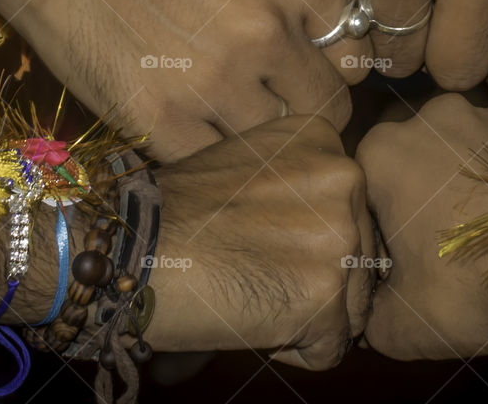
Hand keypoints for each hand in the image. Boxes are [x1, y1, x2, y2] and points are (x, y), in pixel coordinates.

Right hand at [145, 115, 376, 368]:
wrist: (128, 249)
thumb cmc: (175, 211)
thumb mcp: (250, 163)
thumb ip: (303, 181)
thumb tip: (345, 227)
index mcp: (324, 138)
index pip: (351, 207)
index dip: (308, 236)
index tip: (260, 237)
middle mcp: (344, 177)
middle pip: (359, 255)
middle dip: (315, 277)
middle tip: (253, 270)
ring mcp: (339, 236)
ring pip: (353, 302)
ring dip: (307, 312)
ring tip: (251, 292)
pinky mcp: (325, 294)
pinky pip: (333, 346)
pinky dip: (294, 349)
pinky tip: (251, 320)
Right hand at [356, 93, 487, 359]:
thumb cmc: (472, 287)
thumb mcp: (399, 325)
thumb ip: (367, 315)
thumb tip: (364, 315)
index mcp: (382, 153)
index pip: (368, 194)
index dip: (384, 234)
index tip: (406, 268)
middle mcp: (436, 115)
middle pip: (422, 161)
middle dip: (431, 197)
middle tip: (457, 250)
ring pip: (481, 151)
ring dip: (485, 183)